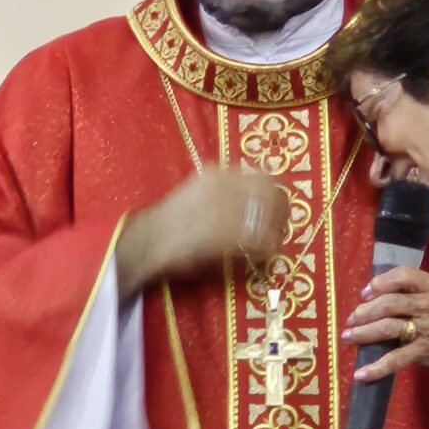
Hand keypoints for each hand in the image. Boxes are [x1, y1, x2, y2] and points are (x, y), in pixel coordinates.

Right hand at [117, 167, 288, 293]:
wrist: (148, 240)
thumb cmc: (168, 221)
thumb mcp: (196, 194)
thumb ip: (222, 191)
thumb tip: (249, 200)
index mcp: (217, 172)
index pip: (262, 176)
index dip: (274, 193)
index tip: (277, 206)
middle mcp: (225, 185)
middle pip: (271, 194)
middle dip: (281, 212)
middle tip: (280, 228)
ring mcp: (228, 208)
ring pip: (268, 217)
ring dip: (275, 231)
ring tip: (272, 244)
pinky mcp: (228, 233)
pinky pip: (259, 240)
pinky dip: (265, 249)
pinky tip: (261, 256)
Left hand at [343, 267, 428, 394]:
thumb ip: (422, 293)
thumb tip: (383, 296)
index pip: (404, 275)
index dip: (380, 282)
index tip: (366, 293)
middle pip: (390, 302)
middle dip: (365, 310)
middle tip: (351, 318)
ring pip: (388, 327)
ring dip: (364, 332)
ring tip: (348, 336)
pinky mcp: (427, 351)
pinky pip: (396, 359)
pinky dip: (377, 367)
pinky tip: (361, 373)